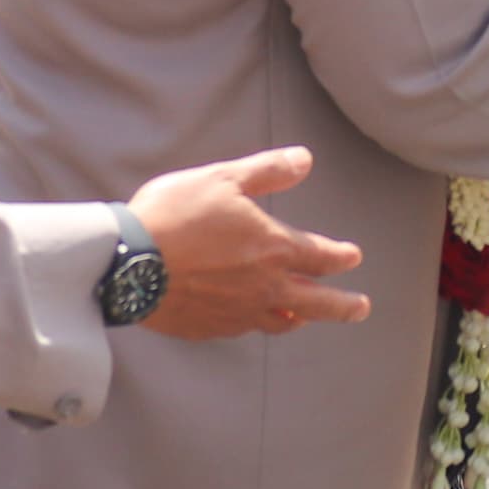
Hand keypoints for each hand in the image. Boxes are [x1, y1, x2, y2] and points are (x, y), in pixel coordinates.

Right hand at [129, 147, 368, 340]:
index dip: (341, 256)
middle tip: (361, 308)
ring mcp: (237, 313)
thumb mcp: (222, 178)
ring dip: (300, 318)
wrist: (127, 263)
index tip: (354, 257)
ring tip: (307, 318)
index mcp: (272, 248)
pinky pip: (242, 328)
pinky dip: (255, 323)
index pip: (321, 256)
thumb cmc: (174, 214)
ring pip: (280, 322)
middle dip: (343, 305)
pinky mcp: (209, 328)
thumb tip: (305, 159)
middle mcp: (263, 287)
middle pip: (317, 303)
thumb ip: (267, 170)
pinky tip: (251, 319)